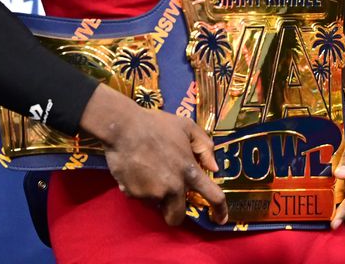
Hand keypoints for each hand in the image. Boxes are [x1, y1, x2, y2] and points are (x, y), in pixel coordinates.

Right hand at [80, 85, 226, 226]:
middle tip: (170, 199)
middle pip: (177, 216)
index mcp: (190, 171)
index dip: (220, 211)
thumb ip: (204, 146)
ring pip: (157, 203)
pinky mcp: (133, 194)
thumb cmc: (157, 124)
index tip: (221, 219)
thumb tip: (213, 167)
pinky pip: (140, 195)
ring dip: (156, 194)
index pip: (212, 196)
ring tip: (149, 170)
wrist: (123, 127)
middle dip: (175, 212)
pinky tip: (136, 169)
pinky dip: (140, 187)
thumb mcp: (188, 127)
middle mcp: (173, 187)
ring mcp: (152, 193)